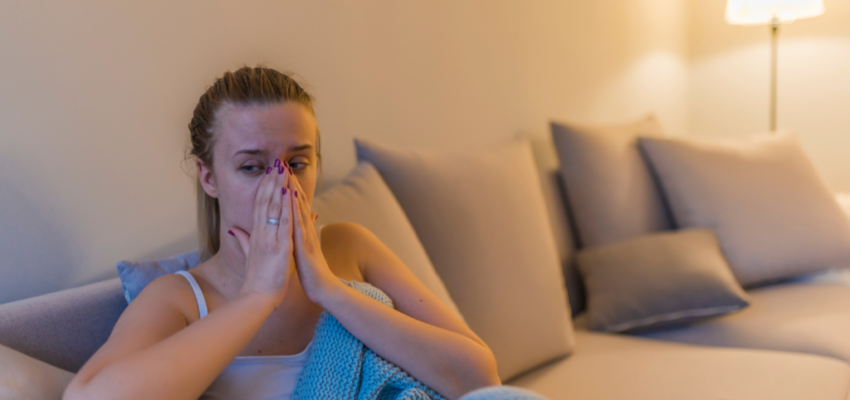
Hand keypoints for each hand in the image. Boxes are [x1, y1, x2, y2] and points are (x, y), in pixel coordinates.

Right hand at [228, 160, 295, 308]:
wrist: (257, 297)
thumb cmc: (257, 279)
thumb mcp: (248, 256)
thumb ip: (241, 241)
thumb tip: (233, 230)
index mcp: (255, 235)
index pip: (259, 206)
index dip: (263, 188)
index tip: (268, 173)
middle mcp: (261, 233)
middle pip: (264, 201)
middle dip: (271, 181)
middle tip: (276, 163)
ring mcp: (270, 238)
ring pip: (273, 207)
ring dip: (278, 187)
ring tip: (282, 169)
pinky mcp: (279, 246)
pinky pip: (283, 222)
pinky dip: (285, 206)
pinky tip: (288, 192)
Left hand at [287, 172, 344, 305]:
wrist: (323, 288)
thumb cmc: (311, 272)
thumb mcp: (300, 252)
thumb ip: (298, 238)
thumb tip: (296, 228)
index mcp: (301, 232)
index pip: (293, 206)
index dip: (287, 189)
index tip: (279, 174)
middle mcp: (305, 231)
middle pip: (297, 203)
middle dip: (290, 183)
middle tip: (282, 164)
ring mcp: (306, 236)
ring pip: (299, 209)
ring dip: (293, 190)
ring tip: (287, 173)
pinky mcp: (306, 245)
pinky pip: (299, 224)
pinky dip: (295, 210)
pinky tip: (292, 197)